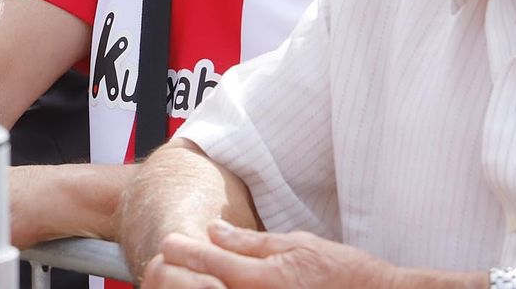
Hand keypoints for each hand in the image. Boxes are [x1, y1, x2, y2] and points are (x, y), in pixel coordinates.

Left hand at [143, 222, 398, 288]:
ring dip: (203, 286)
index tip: (169, 244)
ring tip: (194, 276)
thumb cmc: (347, 274)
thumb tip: (216, 232)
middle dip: (184, 277)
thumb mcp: (300, 246)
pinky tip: (222, 286)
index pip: (209, 261)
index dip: (183, 250)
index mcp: (263, 279)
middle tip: (168, 264)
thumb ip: (253, 244)